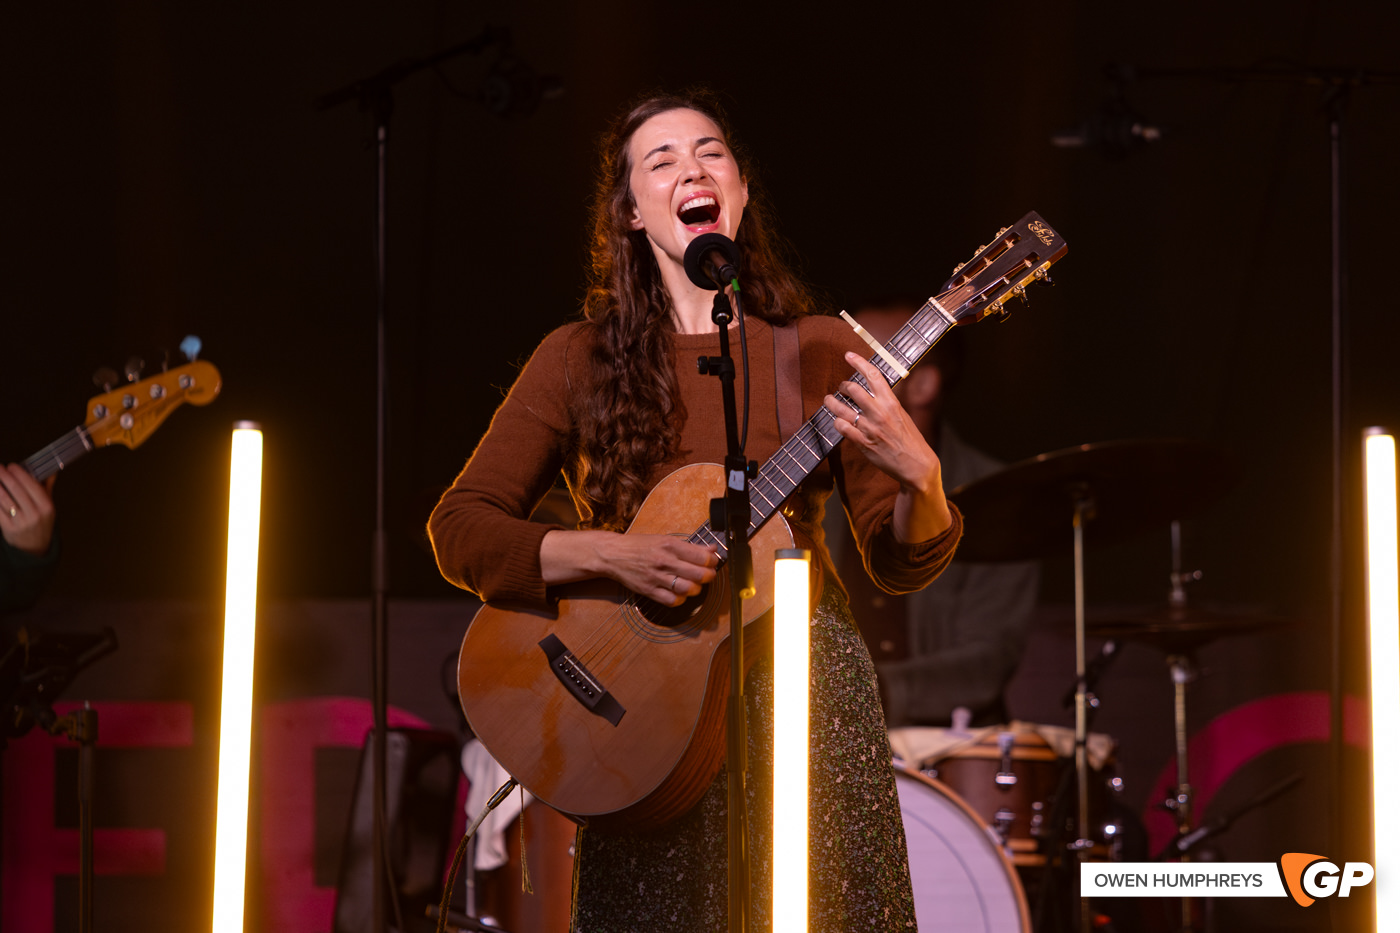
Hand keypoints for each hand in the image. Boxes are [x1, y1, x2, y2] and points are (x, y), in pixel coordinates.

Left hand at [0, 463, 55, 555]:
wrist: (35, 547)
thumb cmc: (41, 523)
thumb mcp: (48, 507)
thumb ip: (46, 487)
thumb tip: (51, 470)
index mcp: (46, 507)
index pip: (32, 485)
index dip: (20, 474)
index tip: (12, 466)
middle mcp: (34, 514)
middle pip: (16, 490)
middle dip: (5, 476)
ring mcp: (20, 522)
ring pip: (4, 499)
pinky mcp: (8, 528)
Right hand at [541, 529, 718, 606]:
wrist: (612, 554)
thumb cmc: (639, 545)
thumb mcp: (664, 539)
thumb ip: (689, 546)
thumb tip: (711, 549)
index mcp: (670, 545)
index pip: (702, 556)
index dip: (713, 561)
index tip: (713, 562)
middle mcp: (664, 561)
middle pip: (698, 574)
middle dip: (709, 576)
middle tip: (708, 575)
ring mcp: (656, 577)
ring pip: (687, 589)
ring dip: (696, 589)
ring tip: (695, 585)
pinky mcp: (649, 590)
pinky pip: (671, 601)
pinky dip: (680, 600)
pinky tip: (680, 594)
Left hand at [823, 352, 940, 493]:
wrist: (916, 464)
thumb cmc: (910, 439)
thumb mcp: (902, 414)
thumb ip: (887, 402)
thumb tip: (873, 389)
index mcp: (892, 402)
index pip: (873, 375)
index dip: (859, 362)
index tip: (848, 355)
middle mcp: (880, 412)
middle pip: (852, 389)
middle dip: (843, 385)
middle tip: (841, 387)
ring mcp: (870, 428)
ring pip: (841, 408)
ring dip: (831, 402)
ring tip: (829, 400)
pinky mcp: (863, 443)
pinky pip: (842, 428)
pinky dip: (837, 422)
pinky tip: (837, 421)